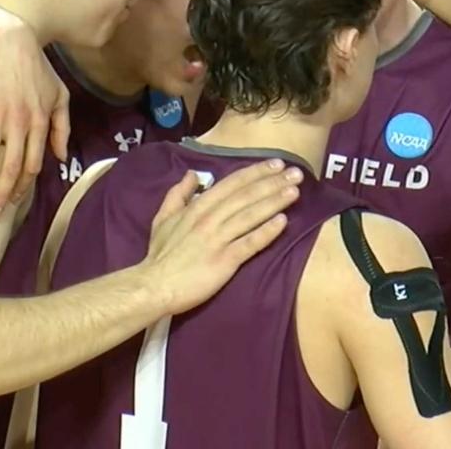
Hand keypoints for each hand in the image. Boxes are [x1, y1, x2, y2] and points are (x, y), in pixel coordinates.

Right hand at [0, 19, 69, 219]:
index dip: (23, 187)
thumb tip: (59, 157)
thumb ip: (62, 128)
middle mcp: (20, 124)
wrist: (12, 42)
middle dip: (1, 195)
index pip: (33, 165)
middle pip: (11, 168)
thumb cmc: (39, 70)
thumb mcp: (60, 96)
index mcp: (40, 124)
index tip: (13, 203)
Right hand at [141, 159, 302, 314]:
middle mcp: (210, 219)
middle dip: (272, 182)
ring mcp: (218, 239)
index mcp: (198, 207)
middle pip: (246, 196)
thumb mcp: (163, 217)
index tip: (276, 163)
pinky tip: (283, 222)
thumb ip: (178, 194)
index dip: (255, 172)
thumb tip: (192, 174)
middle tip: (297, 172)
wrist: (154, 286)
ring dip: (274, 201)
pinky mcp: (225, 261)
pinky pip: (249, 244)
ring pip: (250, 215)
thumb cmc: (160, 254)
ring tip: (294, 191)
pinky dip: (266, 232)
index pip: (232, 184)